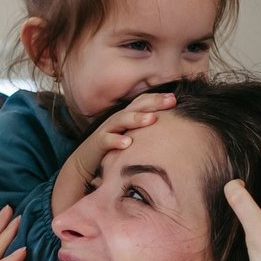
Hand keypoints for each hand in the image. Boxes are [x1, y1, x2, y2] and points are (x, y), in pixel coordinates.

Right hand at [54, 91, 177, 211]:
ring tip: (151, 119)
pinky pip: (106, 140)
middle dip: (154, 103)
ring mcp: (107, 130)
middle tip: (171, 100)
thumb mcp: (131, 137)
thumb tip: (171, 131)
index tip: (175, 98)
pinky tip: (128, 143)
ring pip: (122, 120)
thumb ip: (146, 132)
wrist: (85, 162)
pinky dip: (116, 141)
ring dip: (137, 119)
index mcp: (127, 117)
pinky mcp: (97, 144)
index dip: (158, 98)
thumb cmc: (113, 149)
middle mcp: (118, 120)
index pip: (143, 102)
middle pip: (136, 106)